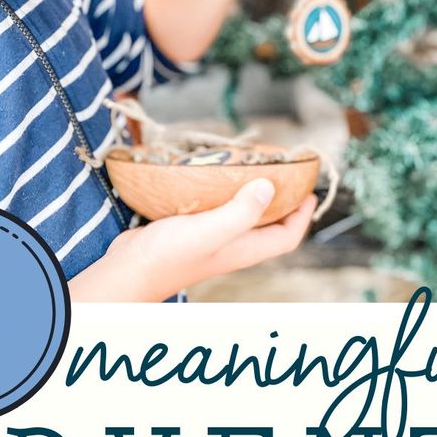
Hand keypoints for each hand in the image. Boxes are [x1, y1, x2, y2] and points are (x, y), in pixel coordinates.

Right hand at [68, 179, 316, 301]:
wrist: (127, 271)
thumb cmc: (168, 256)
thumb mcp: (210, 231)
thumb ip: (241, 211)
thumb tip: (270, 186)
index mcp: (244, 249)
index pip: (287, 237)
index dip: (303, 216)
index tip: (309, 188)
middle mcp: (231, 245)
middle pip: (267, 224)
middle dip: (281, 200)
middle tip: (284, 170)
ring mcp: (210, 238)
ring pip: (241, 214)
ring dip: (250, 192)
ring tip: (251, 165)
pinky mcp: (189, 229)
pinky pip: (215, 208)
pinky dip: (220, 191)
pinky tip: (211, 173)